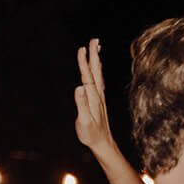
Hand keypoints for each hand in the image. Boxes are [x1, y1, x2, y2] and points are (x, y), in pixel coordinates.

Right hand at [73, 38, 116, 153]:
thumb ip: (82, 103)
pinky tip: (97, 69)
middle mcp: (98, 95)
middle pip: (96, 71)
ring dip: (97, 60)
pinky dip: (97, 71)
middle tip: (94, 40)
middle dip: (94, 55)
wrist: (103, 143)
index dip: (84, 62)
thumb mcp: (84, 120)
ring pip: (98, 75)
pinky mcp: (99, 101)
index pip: (87, 76)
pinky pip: (99, 81)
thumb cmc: (92, 134)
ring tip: (96, 48)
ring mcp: (100, 97)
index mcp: (93, 97)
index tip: (82, 48)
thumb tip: (79, 87)